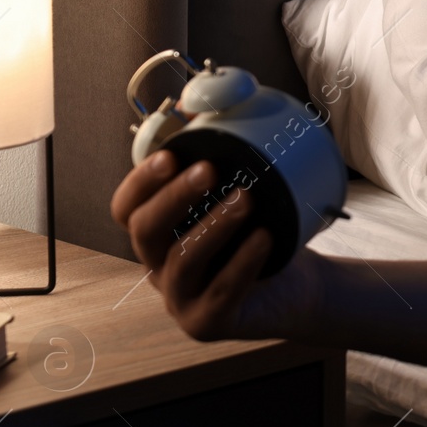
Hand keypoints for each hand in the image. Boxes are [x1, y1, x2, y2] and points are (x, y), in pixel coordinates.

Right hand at [109, 150, 326, 340]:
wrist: (300, 290)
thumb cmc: (263, 238)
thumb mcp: (242, 196)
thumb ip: (223, 157)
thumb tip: (208, 102)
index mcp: (157, 235)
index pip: (125, 208)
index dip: (140, 182)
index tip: (171, 154)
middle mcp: (158, 267)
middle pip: (144, 231)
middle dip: (174, 197)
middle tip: (210, 169)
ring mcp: (179, 299)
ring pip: (182, 260)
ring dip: (214, 225)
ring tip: (247, 199)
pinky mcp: (206, 323)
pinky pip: (220, 292)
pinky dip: (243, 262)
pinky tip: (265, 238)